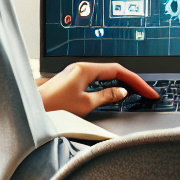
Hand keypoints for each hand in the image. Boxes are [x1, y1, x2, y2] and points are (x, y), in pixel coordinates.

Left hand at [38, 62, 157, 115]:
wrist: (31, 111)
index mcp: (85, 69)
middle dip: (132, 81)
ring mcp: (75, 74)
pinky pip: (96, 80)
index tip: (148, 91)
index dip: (136, 81)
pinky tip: (114, 93)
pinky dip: (109, 86)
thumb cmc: (54, 107)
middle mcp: (80, 68)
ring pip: (105, 75)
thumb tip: (121, 92)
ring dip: (121, 83)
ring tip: (135, 92)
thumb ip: (106, 96)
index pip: (118, 71)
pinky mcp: (72, 82)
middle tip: (146, 92)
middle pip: (113, 71)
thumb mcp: (85, 104)